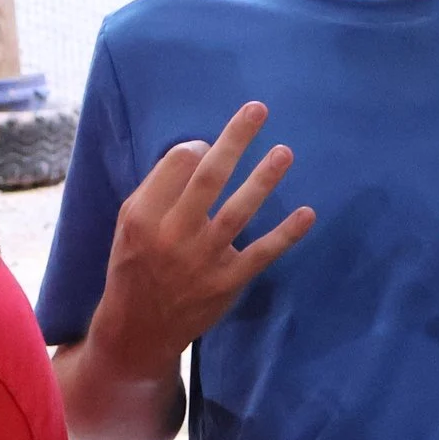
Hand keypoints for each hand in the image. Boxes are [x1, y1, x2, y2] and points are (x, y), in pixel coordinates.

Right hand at [91, 101, 314, 371]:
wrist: (137, 330)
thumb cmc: (137, 264)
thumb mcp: (131, 225)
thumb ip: (160, 190)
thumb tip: (201, 148)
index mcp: (142, 216)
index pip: (176, 165)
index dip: (196, 147)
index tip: (208, 144)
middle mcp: (172, 235)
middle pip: (208, 178)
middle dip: (234, 140)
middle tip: (258, 109)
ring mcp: (202, 261)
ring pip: (237, 212)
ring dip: (263, 179)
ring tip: (284, 151)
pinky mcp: (227, 283)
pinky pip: (261, 253)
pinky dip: (286, 234)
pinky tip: (307, 213)